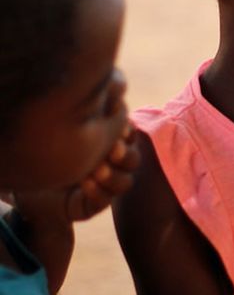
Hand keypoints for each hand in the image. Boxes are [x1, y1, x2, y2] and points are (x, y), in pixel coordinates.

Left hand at [13, 124, 139, 224]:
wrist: (30, 184)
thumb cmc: (50, 151)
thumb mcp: (71, 132)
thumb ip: (93, 118)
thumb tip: (112, 96)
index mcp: (112, 144)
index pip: (131, 136)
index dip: (129, 133)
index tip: (119, 128)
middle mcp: (114, 166)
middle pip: (134, 160)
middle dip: (125, 155)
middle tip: (113, 149)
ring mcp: (107, 187)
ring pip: (125, 183)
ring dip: (113, 175)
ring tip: (97, 170)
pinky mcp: (94, 205)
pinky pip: (104, 202)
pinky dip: (97, 192)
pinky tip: (85, 183)